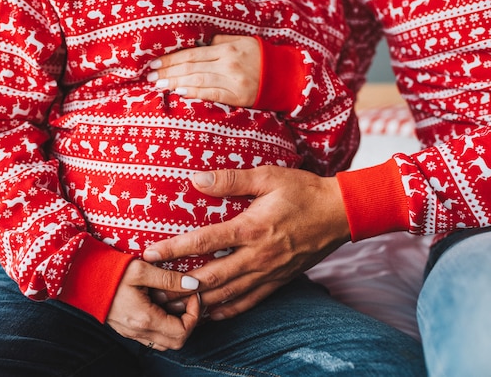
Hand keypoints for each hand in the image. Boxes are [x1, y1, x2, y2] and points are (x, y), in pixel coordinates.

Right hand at [106, 260, 200, 350]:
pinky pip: (152, 338)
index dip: (195, 314)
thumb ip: (169, 278)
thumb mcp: (142, 269)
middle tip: (187, 299)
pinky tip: (161, 305)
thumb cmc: (109, 271)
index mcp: (145, 319)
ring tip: (174, 302)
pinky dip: (163, 326)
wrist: (80, 277)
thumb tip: (194, 284)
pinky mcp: (126, 329)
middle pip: (177, 342)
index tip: (192, 294)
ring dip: (176, 326)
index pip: (183, 331)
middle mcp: (138, 332)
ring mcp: (131, 333)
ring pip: (164, 342)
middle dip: (189, 322)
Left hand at [143, 166, 350, 319]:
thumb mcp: (268, 177)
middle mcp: (257, 256)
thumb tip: (196, 179)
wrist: (339, 213)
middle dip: (180, 286)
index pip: (204, 242)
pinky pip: (249, 301)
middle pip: (211, 277)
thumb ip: (231, 180)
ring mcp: (269, 272)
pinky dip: (228, 310)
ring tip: (175, 307)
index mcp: (251, 228)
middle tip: (155, 291)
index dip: (174, 249)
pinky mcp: (279, 280)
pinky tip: (211, 313)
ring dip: (199, 303)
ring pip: (227, 295)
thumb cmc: (303, 191)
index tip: (150, 254)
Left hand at [147, 34, 260, 106]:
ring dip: (175, 82)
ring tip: (159, 85)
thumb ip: (220, 41)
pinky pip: (212, 94)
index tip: (155, 62)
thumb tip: (199, 44)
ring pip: (198, 79)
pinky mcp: (237, 96)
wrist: (285, 76)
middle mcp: (227, 63)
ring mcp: (232, 80)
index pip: (192, 53)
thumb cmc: (261, 57)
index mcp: (226, 48)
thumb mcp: (242, 41)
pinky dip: (195, 92)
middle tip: (150, 76)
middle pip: (191, 66)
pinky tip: (180, 92)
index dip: (172, 58)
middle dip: (168, 71)